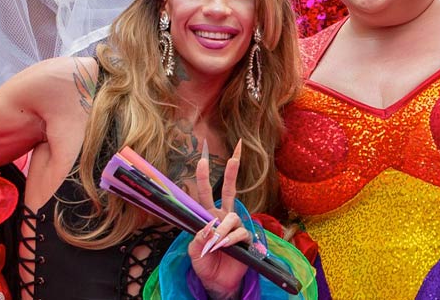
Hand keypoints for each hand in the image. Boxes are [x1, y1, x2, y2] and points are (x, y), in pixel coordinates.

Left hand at [188, 140, 251, 298]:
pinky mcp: (245, 239)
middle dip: (231, 174)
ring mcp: (235, 227)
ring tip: (217, 242)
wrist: (217, 283)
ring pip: (233, 217)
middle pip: (228, 192)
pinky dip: (230, 239)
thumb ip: (197, 238)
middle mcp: (223, 218)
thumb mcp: (193, 251)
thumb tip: (207, 227)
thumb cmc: (204, 264)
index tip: (202, 161)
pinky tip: (224, 245)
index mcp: (208, 218)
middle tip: (235, 157)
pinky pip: (240, 233)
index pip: (204, 195)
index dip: (204, 179)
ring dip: (223, 228)